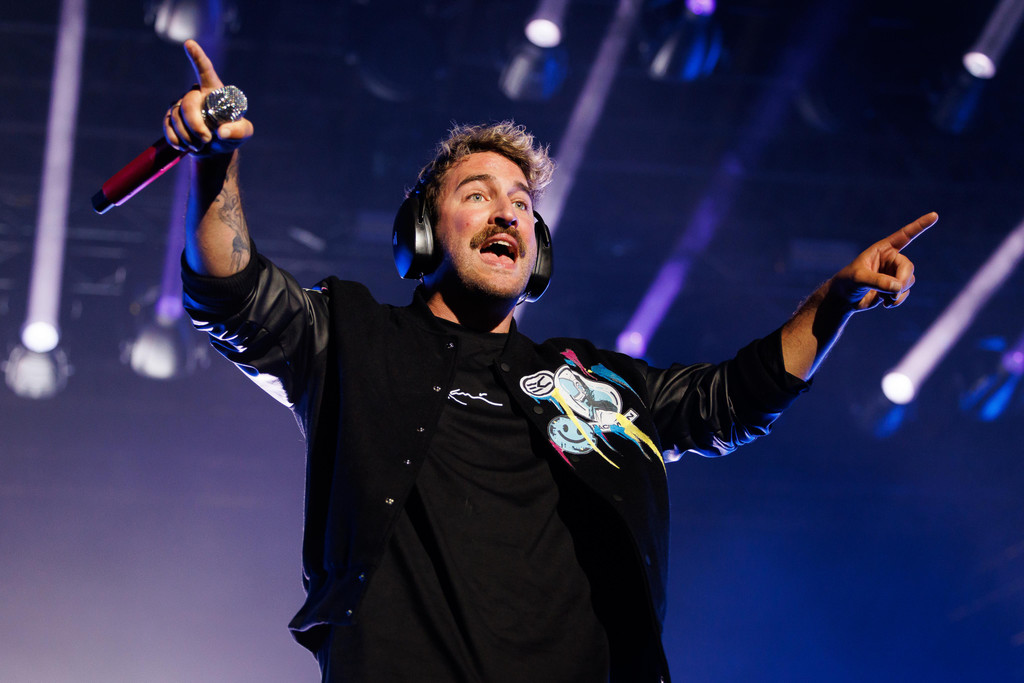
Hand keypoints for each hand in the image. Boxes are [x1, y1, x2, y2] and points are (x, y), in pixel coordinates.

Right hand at [163, 40, 252, 155]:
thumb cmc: (232, 135)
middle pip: (188, 103)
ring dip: (187, 136)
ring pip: (176, 116)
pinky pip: (168, 125)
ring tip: (199, 146)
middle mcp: (196, 93)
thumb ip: (238, 131)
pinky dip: (175, 138)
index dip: (197, 57)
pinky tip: (183, 146)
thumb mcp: (243, 133)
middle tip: (206, 140)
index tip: (189, 43)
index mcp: (214, 90)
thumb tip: (222, 132)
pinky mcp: (171, 117)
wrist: (215, 149)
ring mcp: (181, 104)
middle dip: (195, 124)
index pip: (205, 71)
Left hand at [828, 212, 936, 311]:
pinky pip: (905, 293)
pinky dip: (897, 300)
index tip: (934, 215)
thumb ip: (877, 281)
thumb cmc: (847, 282)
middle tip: (892, 292)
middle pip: (908, 267)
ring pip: (909, 281)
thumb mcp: (858, 279)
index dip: (920, 225)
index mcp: (883, 249)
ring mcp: (894, 273)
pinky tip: (885, 303)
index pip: (904, 235)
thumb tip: (897, 287)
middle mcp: (891, 259)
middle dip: (902, 281)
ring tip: (883, 298)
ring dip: (897, 292)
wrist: (844, 299)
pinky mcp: (895, 287)